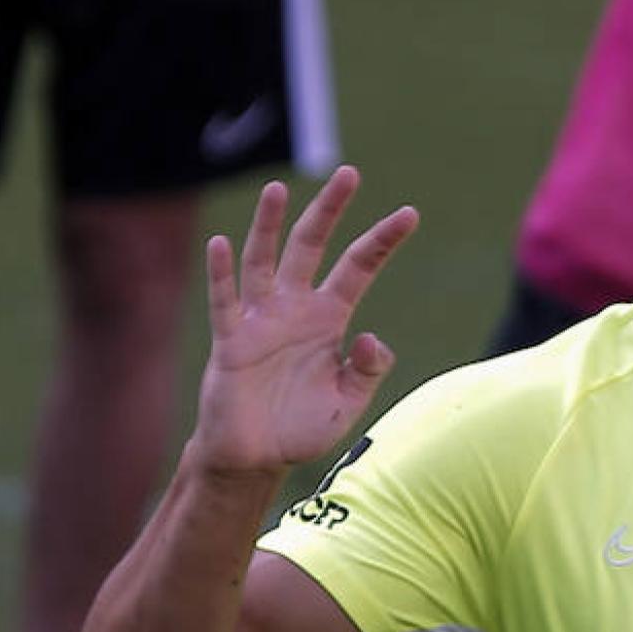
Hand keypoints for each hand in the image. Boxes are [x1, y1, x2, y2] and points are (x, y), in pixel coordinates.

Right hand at [191, 165, 418, 477]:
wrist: (254, 458)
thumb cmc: (299, 429)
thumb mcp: (346, 405)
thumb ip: (366, 372)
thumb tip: (373, 338)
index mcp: (329, 320)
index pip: (358, 268)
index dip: (382, 241)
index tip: (410, 213)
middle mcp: (294, 309)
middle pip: (312, 247)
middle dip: (329, 211)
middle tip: (349, 172)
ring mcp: (260, 321)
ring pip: (264, 261)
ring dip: (269, 226)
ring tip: (278, 190)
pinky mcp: (231, 341)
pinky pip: (225, 302)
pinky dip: (222, 273)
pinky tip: (221, 244)